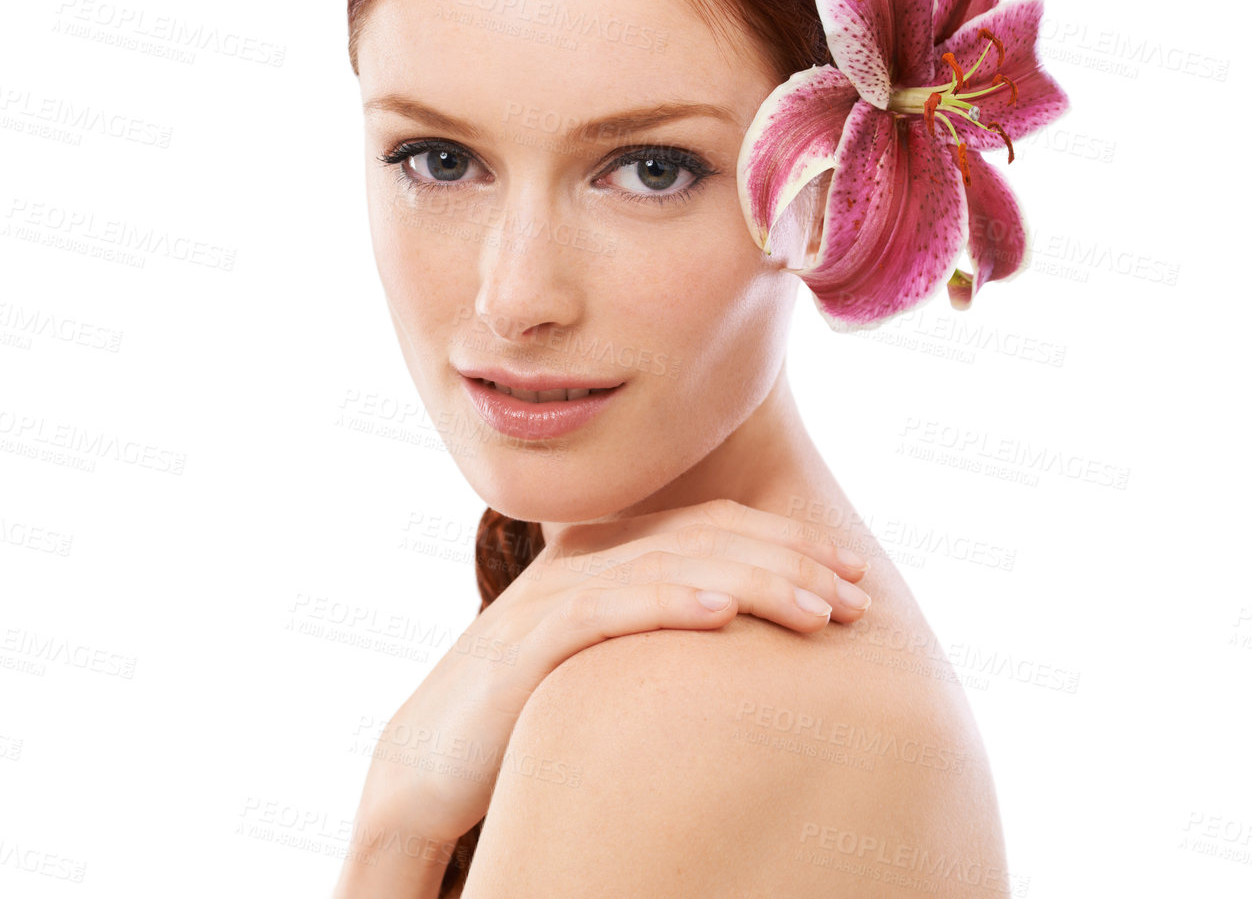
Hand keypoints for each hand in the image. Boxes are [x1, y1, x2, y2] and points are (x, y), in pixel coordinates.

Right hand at [354, 496, 870, 844]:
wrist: (427, 763)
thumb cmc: (525, 715)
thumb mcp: (603, 657)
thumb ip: (658, 627)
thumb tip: (748, 633)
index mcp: (604, 556)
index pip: (710, 523)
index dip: (786, 539)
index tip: (853, 572)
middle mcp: (581, 562)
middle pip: (702, 536)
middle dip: (791, 560)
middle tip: (859, 597)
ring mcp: (552, 598)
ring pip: (667, 565)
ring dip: (752, 582)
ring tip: (816, 609)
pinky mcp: (526, 646)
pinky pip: (604, 611)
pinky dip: (666, 604)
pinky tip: (721, 615)